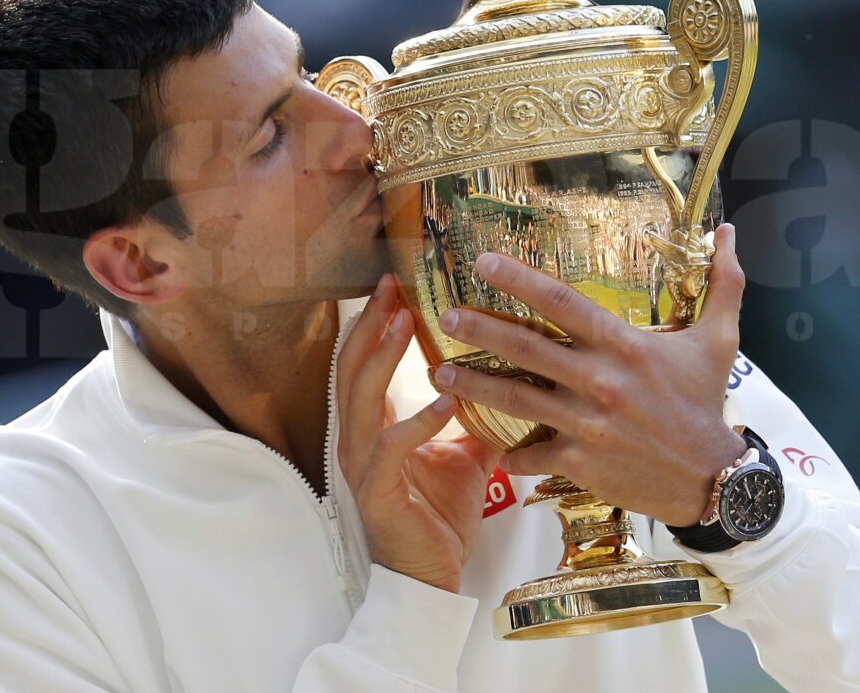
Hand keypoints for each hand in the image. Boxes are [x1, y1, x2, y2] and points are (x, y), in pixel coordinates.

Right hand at [336, 275, 500, 592]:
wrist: (431, 575)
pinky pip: (393, 446)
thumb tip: (508, 376)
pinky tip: (445, 398)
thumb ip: (472, 413)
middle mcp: (358, 437)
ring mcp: (362, 463)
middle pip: (351, 366)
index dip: (372, 321)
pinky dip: (419, 419)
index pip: (361, 360)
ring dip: (383, 356)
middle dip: (369, 322)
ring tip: (404, 322)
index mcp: (373, 425)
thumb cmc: (441, 513)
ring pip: (362, 396)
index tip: (393, 284)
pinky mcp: (377, 490)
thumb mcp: (463, 451)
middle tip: (391, 285)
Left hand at [433, 223, 748, 527]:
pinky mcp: (580, 462)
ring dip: (473, 387)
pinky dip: (508, 455)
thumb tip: (730, 231)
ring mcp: (586, 423)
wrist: (714, 479)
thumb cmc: (708, 403)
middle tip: (446, 317)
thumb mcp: (720, 339)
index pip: (561, 301)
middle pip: (526, 347)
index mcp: (623, 345)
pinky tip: (486, 448)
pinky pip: (532, 456)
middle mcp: (599, 380)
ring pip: (517, 400)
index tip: (482, 262)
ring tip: (438, 376)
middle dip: (480, 329)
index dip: (519, 280)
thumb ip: (724, 283)